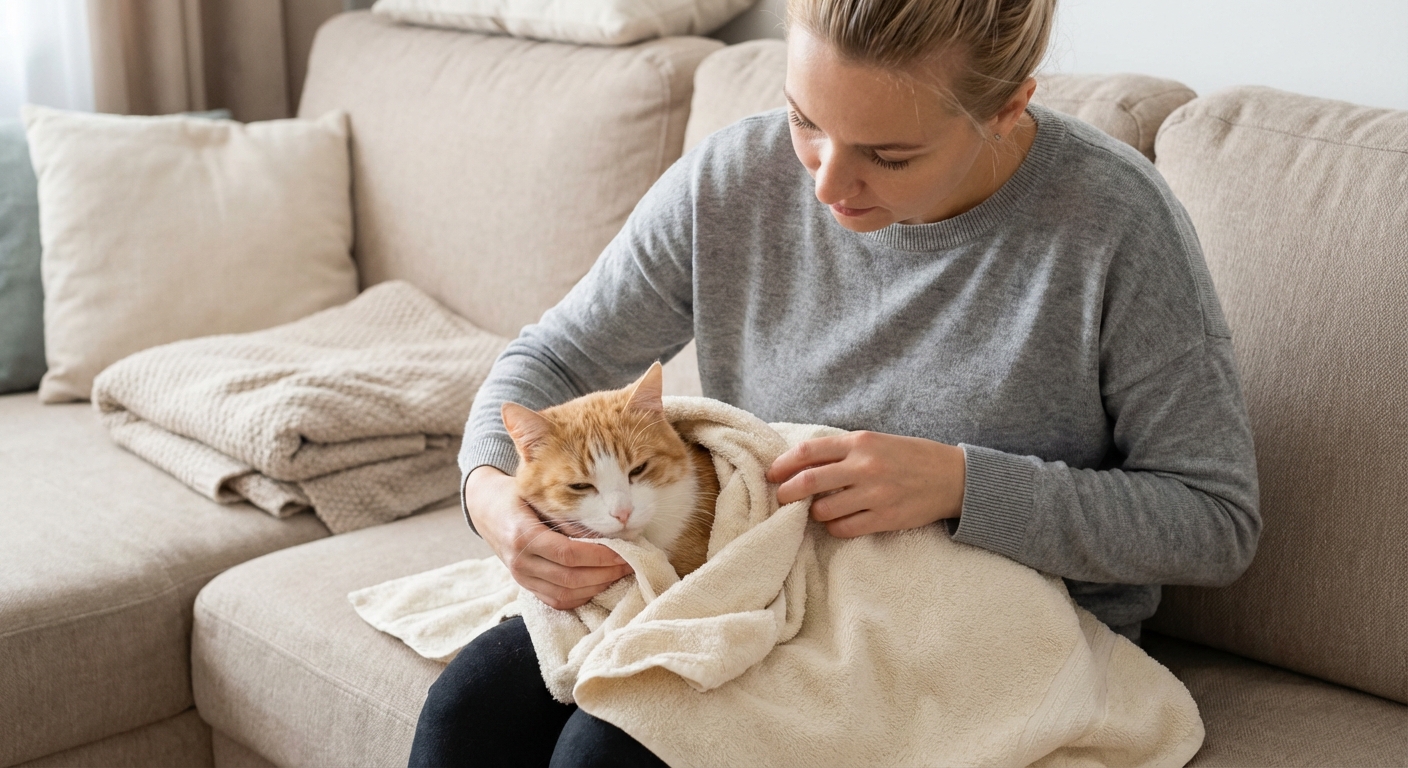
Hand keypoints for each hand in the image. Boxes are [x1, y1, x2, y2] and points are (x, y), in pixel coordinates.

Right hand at [465, 465, 632, 609]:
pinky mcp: (525, 587)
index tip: (624, 550)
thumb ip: (566, 514)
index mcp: (521, 535)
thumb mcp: (537, 495)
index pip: (568, 553)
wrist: (487, 510)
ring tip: (620, 573)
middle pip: (570, 578)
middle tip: (631, 563)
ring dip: (597, 587)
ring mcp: (520, 578)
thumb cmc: (516, 496)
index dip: (599, 555)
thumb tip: (606, 530)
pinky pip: (557, 600)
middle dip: (605, 573)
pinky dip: (582, 595)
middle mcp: (520, 562)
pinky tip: (600, 583)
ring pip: (565, 594)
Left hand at [765, 431, 965, 537]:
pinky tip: (837, 522)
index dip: (783, 464)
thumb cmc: (910, 457)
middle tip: (780, 498)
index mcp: (860, 442)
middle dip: (787, 492)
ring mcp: (875, 494)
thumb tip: (803, 464)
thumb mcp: (876, 441)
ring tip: (817, 511)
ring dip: (813, 513)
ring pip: (824, 510)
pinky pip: (844, 528)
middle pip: (809, 482)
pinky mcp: (885, 518)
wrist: (952, 477)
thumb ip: (844, 450)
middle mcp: (865, 466)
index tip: (772, 473)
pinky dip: (834, 527)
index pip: (809, 451)